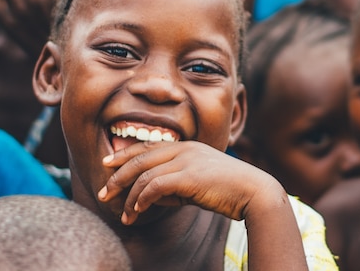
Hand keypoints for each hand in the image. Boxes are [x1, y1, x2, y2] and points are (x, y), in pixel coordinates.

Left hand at [97, 141, 280, 224]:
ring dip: (129, 197)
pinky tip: (137, 210)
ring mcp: (186, 161)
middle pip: (139, 158)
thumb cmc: (228, 191)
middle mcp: (183, 149)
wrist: (255, 192)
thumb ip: (175, 185)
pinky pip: (155, 186)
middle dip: (117, 176)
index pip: (147, 147)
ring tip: (122, 214)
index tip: (107, 164)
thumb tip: (149, 196)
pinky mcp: (189, 177)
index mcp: (186, 146)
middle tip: (104, 192)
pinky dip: (142, 199)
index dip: (124, 155)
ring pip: (144, 175)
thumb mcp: (197, 184)